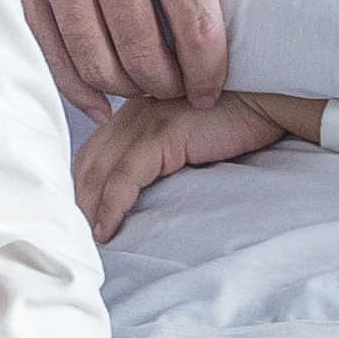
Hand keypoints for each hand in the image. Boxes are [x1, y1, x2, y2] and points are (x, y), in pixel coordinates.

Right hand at [14, 0, 309, 111]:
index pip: (194, 21)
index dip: (209, 69)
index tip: (212, 88)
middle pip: (146, 52)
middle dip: (169, 86)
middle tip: (179, 91)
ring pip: (100, 62)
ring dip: (128, 90)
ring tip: (145, 88)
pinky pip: (57, 58)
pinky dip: (82, 92)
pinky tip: (102, 101)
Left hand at [71, 92, 287, 237]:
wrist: (267, 97)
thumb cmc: (237, 118)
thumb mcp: (188, 132)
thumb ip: (163, 148)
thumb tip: (149, 187)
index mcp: (134, 110)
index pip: (92, 150)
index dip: (80, 184)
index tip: (78, 215)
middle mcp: (131, 111)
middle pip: (87, 161)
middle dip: (76, 200)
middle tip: (71, 235)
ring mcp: (144, 120)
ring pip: (99, 171)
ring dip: (88, 209)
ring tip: (85, 240)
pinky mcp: (162, 135)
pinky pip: (125, 177)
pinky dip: (112, 206)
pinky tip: (107, 229)